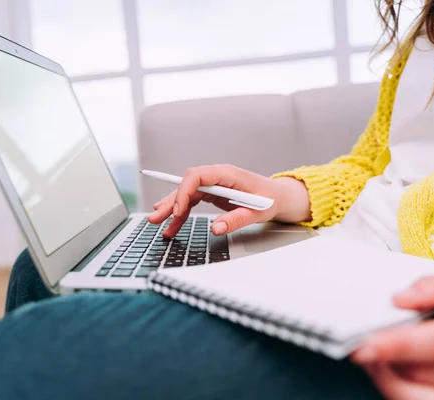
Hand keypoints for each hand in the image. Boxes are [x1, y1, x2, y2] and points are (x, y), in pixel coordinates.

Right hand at [148, 164, 310, 237]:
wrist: (277, 196)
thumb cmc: (269, 199)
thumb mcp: (257, 212)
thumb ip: (236, 219)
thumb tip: (216, 228)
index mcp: (227, 174)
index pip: (197, 176)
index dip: (184, 192)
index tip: (177, 211)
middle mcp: (216, 176)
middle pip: (186, 186)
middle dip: (170, 201)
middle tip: (156, 217)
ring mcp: (213, 184)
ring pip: (186, 194)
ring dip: (171, 209)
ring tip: (158, 223)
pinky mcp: (212, 192)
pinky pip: (191, 201)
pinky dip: (181, 213)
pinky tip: (171, 224)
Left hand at [351, 276, 433, 399]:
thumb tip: (402, 298)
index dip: (400, 344)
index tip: (367, 344)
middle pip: (422, 371)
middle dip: (386, 357)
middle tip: (363, 342)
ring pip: (416, 394)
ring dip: (388, 374)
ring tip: (377, 355)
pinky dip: (397, 389)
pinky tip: (391, 372)